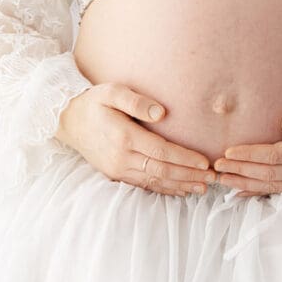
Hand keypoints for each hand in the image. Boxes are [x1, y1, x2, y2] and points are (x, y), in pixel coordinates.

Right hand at [56, 82, 215, 196]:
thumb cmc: (93, 102)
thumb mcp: (111, 92)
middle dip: (189, 175)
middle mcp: (121, 158)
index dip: (185, 159)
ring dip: (180, 185)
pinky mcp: (116, 174)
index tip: (205, 162)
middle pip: (162, 170)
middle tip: (213, 178)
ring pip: (155, 181)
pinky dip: (164, 189)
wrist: (68, 121)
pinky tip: (180, 190)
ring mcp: (118, 169)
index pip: (162, 152)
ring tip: (202, 187)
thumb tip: (160, 113)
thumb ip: (135, 101)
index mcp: (124, 137)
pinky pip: (144, 185)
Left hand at [211, 102, 281, 197]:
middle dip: (239, 170)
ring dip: (243, 184)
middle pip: (266, 174)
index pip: (273, 155)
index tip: (228, 151)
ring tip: (221, 180)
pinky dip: (257, 193)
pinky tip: (240, 192)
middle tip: (215, 166)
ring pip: (269, 186)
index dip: (248, 155)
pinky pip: (277, 192)